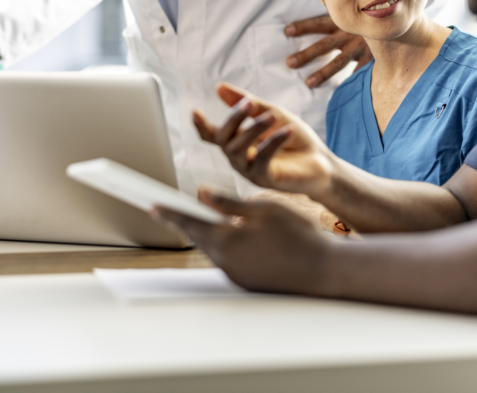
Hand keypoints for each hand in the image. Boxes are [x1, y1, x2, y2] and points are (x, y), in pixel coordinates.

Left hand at [153, 188, 333, 295]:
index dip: (170, 212)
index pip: (190, 222)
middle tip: (170, 210)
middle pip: (198, 237)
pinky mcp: (245, 283)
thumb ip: (229, 202)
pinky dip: (224, 247)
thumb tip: (201, 194)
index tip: (153, 205)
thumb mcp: (264, 208)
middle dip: (187, 222)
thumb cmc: (298, 235)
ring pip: (212, 249)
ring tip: (207, 219)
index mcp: (227, 239)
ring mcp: (235, 275)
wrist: (323, 270)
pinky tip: (234, 238)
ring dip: (207, 234)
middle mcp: (226, 261)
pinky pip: (227, 261)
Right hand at [192, 83, 337, 198]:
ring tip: (272, 116)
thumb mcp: (272, 114)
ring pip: (238, 149)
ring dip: (254, 129)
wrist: (322, 162)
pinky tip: (288, 130)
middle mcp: (238, 157)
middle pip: (223, 138)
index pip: (212, 135)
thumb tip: (219, 87)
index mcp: (238, 141)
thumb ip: (248, 104)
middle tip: (249, 102)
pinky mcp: (264, 179)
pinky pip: (261, 159)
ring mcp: (249, 170)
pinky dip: (273, 142)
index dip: (201, 125)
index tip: (195, 111)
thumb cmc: (296, 140)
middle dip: (233, 118)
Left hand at [285, 15, 372, 87]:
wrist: (394, 25)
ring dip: (323, 73)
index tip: (287, 31)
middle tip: (290, 62)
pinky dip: (350, 82)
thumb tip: (317, 15)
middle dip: (307, 54)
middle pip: (325, 45)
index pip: (320, 24)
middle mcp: (350, 34)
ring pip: (339, 62)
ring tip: (309, 82)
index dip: (304, 26)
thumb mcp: (353, 18)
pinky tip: (339, 92)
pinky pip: (360, 73)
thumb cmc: (368, 22)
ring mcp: (361, 47)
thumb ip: (337, 20)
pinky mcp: (373, 58)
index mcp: (343, 23)